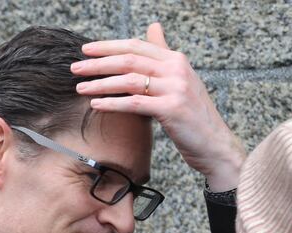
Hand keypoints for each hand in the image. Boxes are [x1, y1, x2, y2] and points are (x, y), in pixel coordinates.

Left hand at [71, 23, 244, 190]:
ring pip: (129, 80)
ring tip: (81, 88)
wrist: (216, 145)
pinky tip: (96, 104)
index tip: (86, 50)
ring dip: (100, 83)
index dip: (108, 46)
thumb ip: (163, 55)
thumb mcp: (181, 80)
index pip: (136, 45)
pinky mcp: (172, 109)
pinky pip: (135, 103)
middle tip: (75, 68)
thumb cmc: (194, 116)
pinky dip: (112, 103)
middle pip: (129, 59)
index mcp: (176, 60)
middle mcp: (177, 69)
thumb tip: (153, 27)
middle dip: (98, 63)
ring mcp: (176, 88)